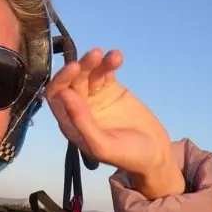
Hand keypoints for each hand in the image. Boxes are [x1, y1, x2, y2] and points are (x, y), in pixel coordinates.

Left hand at [45, 49, 185, 199]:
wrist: (155, 154)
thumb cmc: (127, 156)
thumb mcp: (102, 146)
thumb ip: (81, 122)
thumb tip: (64, 94)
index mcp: (70, 122)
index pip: (56, 96)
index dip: (62, 80)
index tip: (75, 69)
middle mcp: (79, 107)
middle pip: (72, 80)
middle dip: (81, 67)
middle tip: (94, 55)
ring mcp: (95, 97)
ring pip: (88, 73)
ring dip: (95, 62)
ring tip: (109, 56)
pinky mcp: (111, 89)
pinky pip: (105, 72)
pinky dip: (109, 62)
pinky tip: (117, 56)